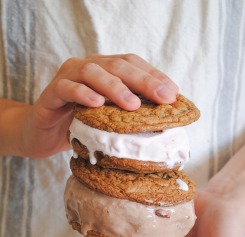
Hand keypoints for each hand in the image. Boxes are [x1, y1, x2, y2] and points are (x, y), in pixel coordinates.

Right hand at [1, 54, 177, 157]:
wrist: (41, 133)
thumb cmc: (78, 125)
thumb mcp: (107, 119)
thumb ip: (128, 114)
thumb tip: (164, 121)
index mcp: (104, 71)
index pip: (132, 64)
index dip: (154, 75)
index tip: (174, 93)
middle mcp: (87, 68)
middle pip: (117, 65)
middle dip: (143, 80)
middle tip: (163, 97)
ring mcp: (68, 78)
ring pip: (93, 72)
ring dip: (115, 87)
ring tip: (133, 104)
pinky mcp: (51, 93)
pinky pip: (67, 89)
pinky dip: (82, 94)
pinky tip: (97, 103)